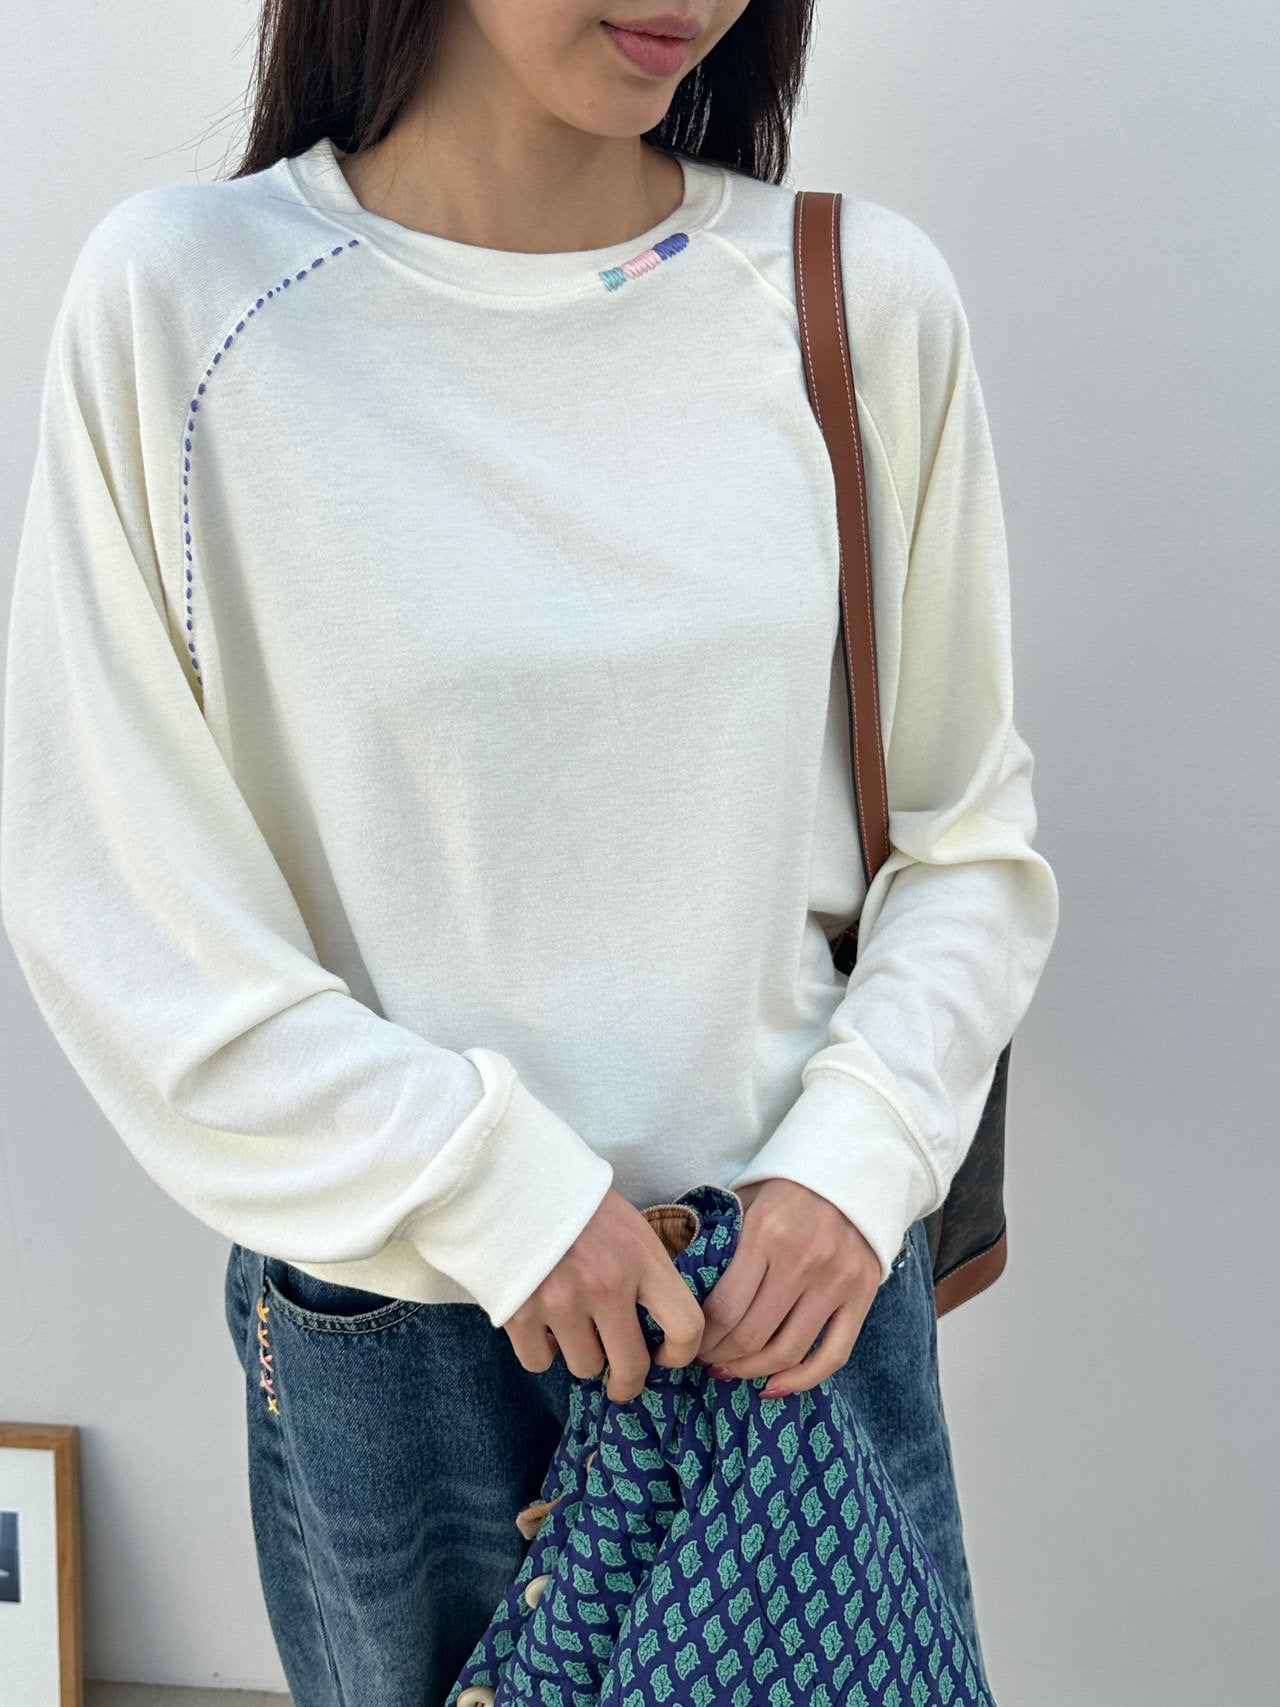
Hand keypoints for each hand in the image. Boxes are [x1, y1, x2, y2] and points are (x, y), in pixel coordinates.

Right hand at [502, 1187, 705, 1405]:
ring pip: (585, 1367)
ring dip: (583, 1356)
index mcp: (641, 1258)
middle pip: (632, 1365)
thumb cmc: (575, 1199)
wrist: (510, 1176)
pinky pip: (539, 1362)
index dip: (682, 1352)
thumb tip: (658, 1320)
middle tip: (623, 1379)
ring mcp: (561, 1302)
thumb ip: (644, 1270)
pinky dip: (542, 1352)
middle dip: (629, 1380)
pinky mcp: (519, 1312)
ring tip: (574, 1331)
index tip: (667, 1355)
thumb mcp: (628, 1224)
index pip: (685, 1325)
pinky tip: (542, 1329)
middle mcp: (606, 1285)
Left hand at [695, 1178, 880, 1397]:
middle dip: (720, 1356)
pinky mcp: (863, 1296)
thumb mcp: (747, 1197)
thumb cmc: (789, 1186)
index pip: (723, 1308)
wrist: (855, 1167)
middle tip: (705, 1359)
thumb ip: (721, 1238)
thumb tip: (682, 1285)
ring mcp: (837, 1282)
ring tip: (732, 1370)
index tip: (687, 1342)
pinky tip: (774, 1386)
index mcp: (766, 1234)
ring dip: (752, 1371)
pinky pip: (833, 1356)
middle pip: (751, 1336)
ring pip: (788, 1352)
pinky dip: (802, 1381)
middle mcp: (803, 1261)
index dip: (699, 1336)